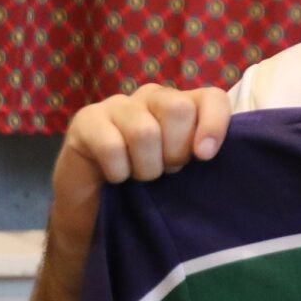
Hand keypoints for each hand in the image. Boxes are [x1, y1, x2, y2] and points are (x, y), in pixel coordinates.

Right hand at [47, 84, 230, 259]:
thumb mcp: (184, 169)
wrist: (94, 204)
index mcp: (182, 104)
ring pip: (144, 131)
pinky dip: (118, 172)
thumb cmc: (148, 183)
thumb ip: (204, 153)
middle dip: (175, 152)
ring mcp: (117, 105)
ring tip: (140, 176)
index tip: (204, 157)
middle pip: (178, 109)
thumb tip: (212, 152)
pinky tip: (115, 176)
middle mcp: (152, 97)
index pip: (211, 98)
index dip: (214, 125)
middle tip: (166, 170)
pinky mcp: (86, 120)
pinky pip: (111, 147)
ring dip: (146, 168)